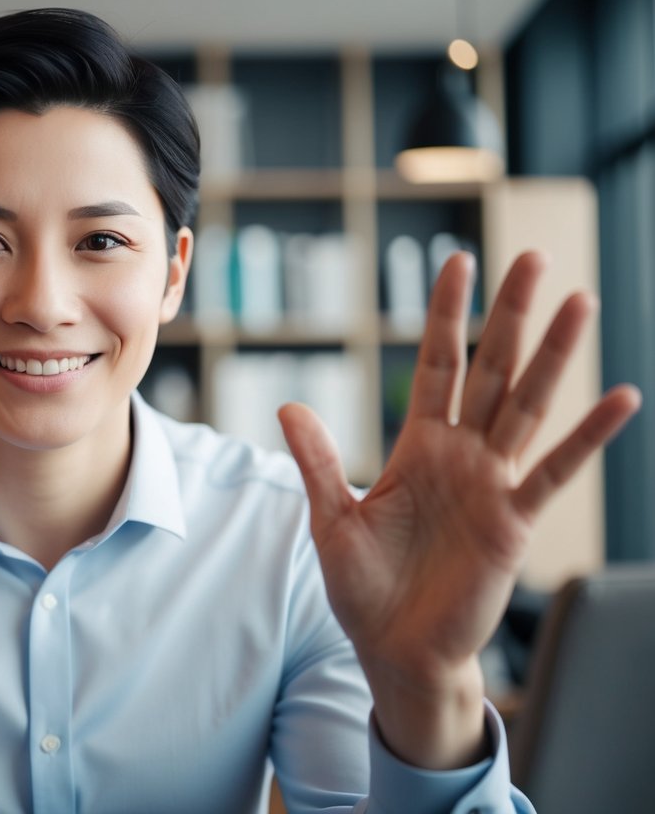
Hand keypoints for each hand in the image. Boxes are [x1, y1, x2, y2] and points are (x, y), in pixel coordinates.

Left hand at [278, 251, 640, 768]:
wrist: (393, 649)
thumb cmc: (363, 587)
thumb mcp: (331, 520)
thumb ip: (318, 462)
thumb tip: (287, 405)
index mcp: (417, 447)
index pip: (437, 365)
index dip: (446, 316)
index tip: (458, 263)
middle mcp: (460, 455)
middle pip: (491, 370)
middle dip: (510, 315)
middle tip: (534, 258)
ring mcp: (491, 485)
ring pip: (527, 406)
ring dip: (554, 356)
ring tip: (579, 302)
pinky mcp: (513, 523)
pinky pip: (553, 472)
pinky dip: (586, 437)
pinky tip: (620, 398)